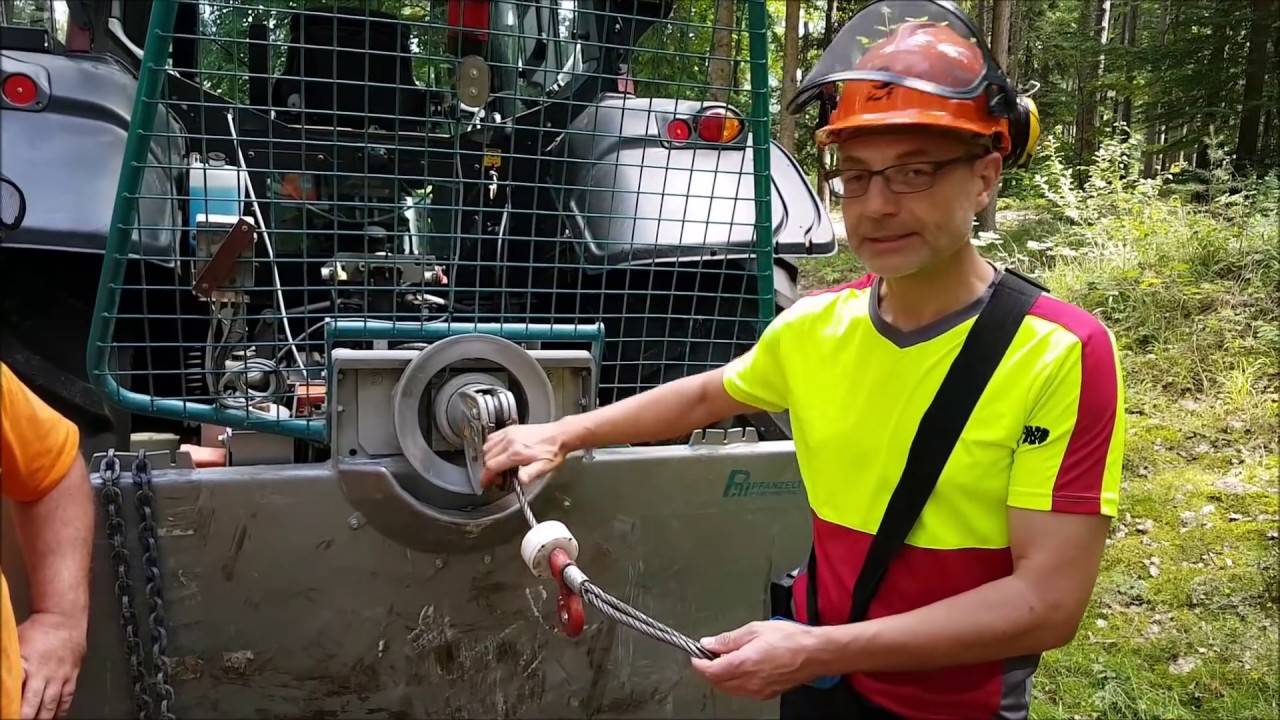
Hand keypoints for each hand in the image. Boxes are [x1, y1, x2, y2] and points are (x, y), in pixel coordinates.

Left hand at [17, 612, 86, 718]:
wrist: (63, 618)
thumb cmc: (37, 629)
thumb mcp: (15, 646)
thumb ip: (9, 665)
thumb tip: (4, 678)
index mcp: (27, 667)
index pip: (15, 694)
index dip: (11, 707)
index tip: (8, 714)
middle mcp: (44, 675)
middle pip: (34, 705)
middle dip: (27, 718)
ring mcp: (60, 677)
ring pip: (51, 705)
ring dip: (43, 718)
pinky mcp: (71, 675)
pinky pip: (67, 698)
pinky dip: (60, 710)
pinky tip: (55, 716)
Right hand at [481, 421, 567, 488]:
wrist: (559, 435)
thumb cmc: (553, 451)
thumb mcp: (544, 468)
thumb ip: (530, 474)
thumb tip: (520, 480)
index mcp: (517, 453)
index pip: (491, 466)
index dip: (485, 477)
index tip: (485, 483)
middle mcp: (510, 442)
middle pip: (487, 457)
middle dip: (488, 470)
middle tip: (496, 477)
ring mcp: (509, 434)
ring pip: (487, 447)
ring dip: (488, 458)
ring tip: (498, 465)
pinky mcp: (510, 429)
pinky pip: (492, 437)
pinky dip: (490, 446)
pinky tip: (498, 452)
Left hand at [689, 620, 823, 700]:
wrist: (815, 653)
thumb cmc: (791, 639)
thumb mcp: (755, 629)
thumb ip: (729, 639)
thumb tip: (710, 643)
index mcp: (744, 663)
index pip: (711, 671)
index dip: (700, 663)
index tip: (697, 656)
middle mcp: (749, 681)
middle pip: (718, 682)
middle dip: (709, 670)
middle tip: (710, 655)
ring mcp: (758, 690)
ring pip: (730, 688)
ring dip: (722, 677)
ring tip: (726, 659)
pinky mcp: (767, 693)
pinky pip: (743, 691)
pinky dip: (735, 681)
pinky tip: (741, 668)